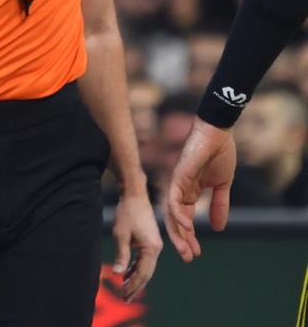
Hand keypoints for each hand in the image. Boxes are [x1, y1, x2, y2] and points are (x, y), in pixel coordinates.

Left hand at [111, 190, 162, 300]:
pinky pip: (144, 260)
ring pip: (146, 267)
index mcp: (152, 248)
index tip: (123, 295)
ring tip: (125, 289)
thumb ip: (121, 255)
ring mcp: (154, 245)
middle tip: (125, 299)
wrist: (135, 196)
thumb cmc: (127, 213)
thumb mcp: (121, 234)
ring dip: (136, 278)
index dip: (133, 286)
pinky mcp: (150, 241)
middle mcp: (157, 248)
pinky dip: (136, 268)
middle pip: (147, 273)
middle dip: (136, 286)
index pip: (143, 273)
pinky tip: (127, 274)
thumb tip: (118, 274)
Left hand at [162, 117, 235, 262]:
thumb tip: (218, 227)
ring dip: (178, 232)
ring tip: (186, 249)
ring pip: (171, 213)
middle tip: (188, 258)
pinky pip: (173, 199)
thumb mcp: (222, 185)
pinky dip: (178, 214)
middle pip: (175, 220)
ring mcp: (177, 184)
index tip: (196, 253)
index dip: (189, 237)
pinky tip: (187, 226)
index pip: (185, 219)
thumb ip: (219, 205)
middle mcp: (180, 190)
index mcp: (190, 192)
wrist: (217, 134)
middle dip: (181, 240)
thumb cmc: (219, 154)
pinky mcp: (177, 177)